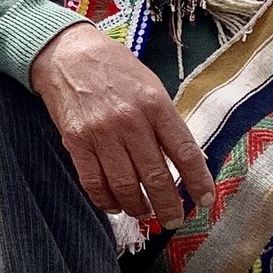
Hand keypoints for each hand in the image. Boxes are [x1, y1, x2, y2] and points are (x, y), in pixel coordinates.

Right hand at [27, 23, 211, 227]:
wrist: (66, 53)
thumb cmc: (114, 68)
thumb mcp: (150, 86)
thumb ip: (167, 121)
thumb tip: (188, 160)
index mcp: (155, 104)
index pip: (185, 152)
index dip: (198, 182)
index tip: (206, 200)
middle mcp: (130, 121)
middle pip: (156, 177)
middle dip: (169, 206)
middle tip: (174, 219)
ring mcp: (101, 133)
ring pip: (125, 186)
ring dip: (138, 208)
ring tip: (145, 213)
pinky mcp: (76, 142)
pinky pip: (93, 182)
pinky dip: (106, 201)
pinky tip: (115, 205)